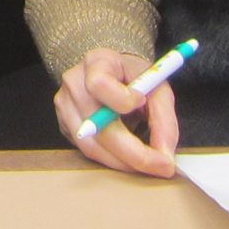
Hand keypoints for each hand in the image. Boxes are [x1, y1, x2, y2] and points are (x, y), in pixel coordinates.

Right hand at [56, 47, 177, 177]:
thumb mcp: (156, 86)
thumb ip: (164, 117)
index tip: (142, 103)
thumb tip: (165, 154)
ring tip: (149, 165)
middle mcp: (74, 83)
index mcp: (97, 62)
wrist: (111, 73)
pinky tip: (129, 158)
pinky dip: (112, 160)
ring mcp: (64, 105)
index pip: (99, 83)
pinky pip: (86, 151)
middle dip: (133, 153)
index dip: (121, 99)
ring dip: (123, 162)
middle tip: (163, 166)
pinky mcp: (63, 125)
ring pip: (91, 146)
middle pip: (96, 125)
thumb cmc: (134, 78)